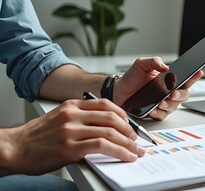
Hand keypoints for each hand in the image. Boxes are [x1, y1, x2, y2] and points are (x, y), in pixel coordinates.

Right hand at [1, 99, 144, 175]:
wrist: (13, 148)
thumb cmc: (36, 137)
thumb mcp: (59, 118)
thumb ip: (81, 118)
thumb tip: (106, 128)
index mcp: (72, 105)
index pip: (106, 104)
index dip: (123, 115)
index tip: (130, 125)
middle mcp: (73, 115)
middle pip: (112, 117)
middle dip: (129, 130)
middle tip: (136, 140)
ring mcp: (71, 130)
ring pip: (110, 132)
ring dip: (128, 143)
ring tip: (135, 151)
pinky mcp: (69, 148)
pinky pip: (102, 146)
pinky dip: (119, 151)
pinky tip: (126, 156)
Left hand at [114, 57, 203, 119]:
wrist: (119, 90)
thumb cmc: (132, 78)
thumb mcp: (142, 64)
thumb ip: (154, 61)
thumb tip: (166, 67)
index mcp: (169, 80)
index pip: (185, 78)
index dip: (194, 76)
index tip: (198, 72)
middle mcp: (169, 92)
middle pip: (184, 95)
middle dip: (181, 94)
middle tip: (173, 93)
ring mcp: (163, 103)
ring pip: (174, 106)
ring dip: (169, 105)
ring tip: (161, 102)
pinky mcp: (156, 112)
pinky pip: (162, 115)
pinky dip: (159, 113)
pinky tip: (154, 109)